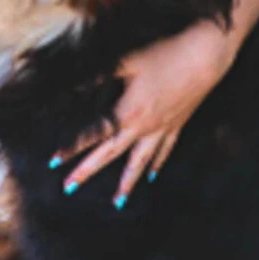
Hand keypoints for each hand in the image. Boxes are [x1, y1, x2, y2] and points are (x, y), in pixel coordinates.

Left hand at [52, 21, 236, 207]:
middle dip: (88, 172)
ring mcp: (161, 129)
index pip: (93, 134)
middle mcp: (143, 127)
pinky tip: (151, 177)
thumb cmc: (165, 56)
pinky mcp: (176, 126)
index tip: (54, 160)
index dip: (72, 147)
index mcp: (127, 112)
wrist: (204, 58)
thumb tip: (73, 84)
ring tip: (117, 203)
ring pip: (140, 163)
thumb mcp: (127, 62)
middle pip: (110, 155)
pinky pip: (164, 152)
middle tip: (69, 188)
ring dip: (127, 183)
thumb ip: (97, 75)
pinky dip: (157, 166)